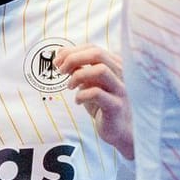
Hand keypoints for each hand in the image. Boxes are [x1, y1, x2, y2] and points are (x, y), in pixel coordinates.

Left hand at [55, 44, 133, 158]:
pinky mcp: (117, 105)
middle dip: (73, 58)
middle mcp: (121, 73)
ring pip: (100, 70)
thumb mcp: (90, 84)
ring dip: (78, 76)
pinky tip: (78, 101)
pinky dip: (82, 95)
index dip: (72, 51)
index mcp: (115, 65)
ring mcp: (121, 89)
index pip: (93, 48)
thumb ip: (81, 70)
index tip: (57, 61)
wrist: (120, 131)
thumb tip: (62, 55)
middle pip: (97, 53)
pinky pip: (97, 93)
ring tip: (70, 86)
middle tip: (60, 70)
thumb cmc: (104, 105)